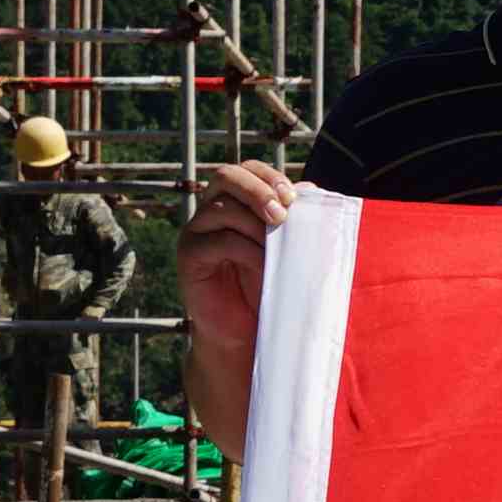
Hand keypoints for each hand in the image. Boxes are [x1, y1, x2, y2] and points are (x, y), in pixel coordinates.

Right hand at [176, 159, 297, 364]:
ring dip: (256, 226)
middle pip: (226, 176)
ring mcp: (196, 231)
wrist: (245, 332)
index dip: (268, 176)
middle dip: (258, 190)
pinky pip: (218, 240)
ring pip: (223, 208)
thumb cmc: (267, 287)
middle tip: (281, 214)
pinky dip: (246, 250)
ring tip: (276, 250)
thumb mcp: (285, 249)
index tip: (293, 196)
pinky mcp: (189, 256)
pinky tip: (263, 266)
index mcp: (233, 202)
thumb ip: (293, 220)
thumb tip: (312, 189)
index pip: (245, 169)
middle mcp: (210, 211)